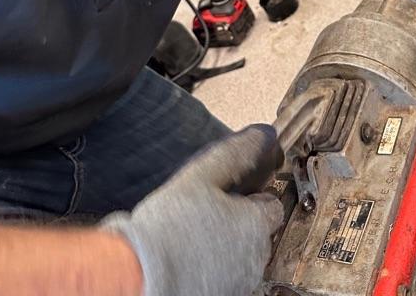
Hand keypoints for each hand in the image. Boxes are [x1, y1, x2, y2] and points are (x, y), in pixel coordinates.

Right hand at [101, 126, 283, 295]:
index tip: (232, 195)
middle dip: (242, 222)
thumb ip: (236, 153)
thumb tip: (263, 136)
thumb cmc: (170, 226)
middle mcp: (256, 258)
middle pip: (259, 232)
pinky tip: (193, 257)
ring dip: (230, 245)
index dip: (254, 197)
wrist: (143, 277)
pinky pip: (229, 275)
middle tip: (209, 213)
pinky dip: (217, 266)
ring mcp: (241, 281)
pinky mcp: (224, 295)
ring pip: (244, 256)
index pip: (273, 207)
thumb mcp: (201, 175)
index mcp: (256, 225)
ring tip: (197, 236)